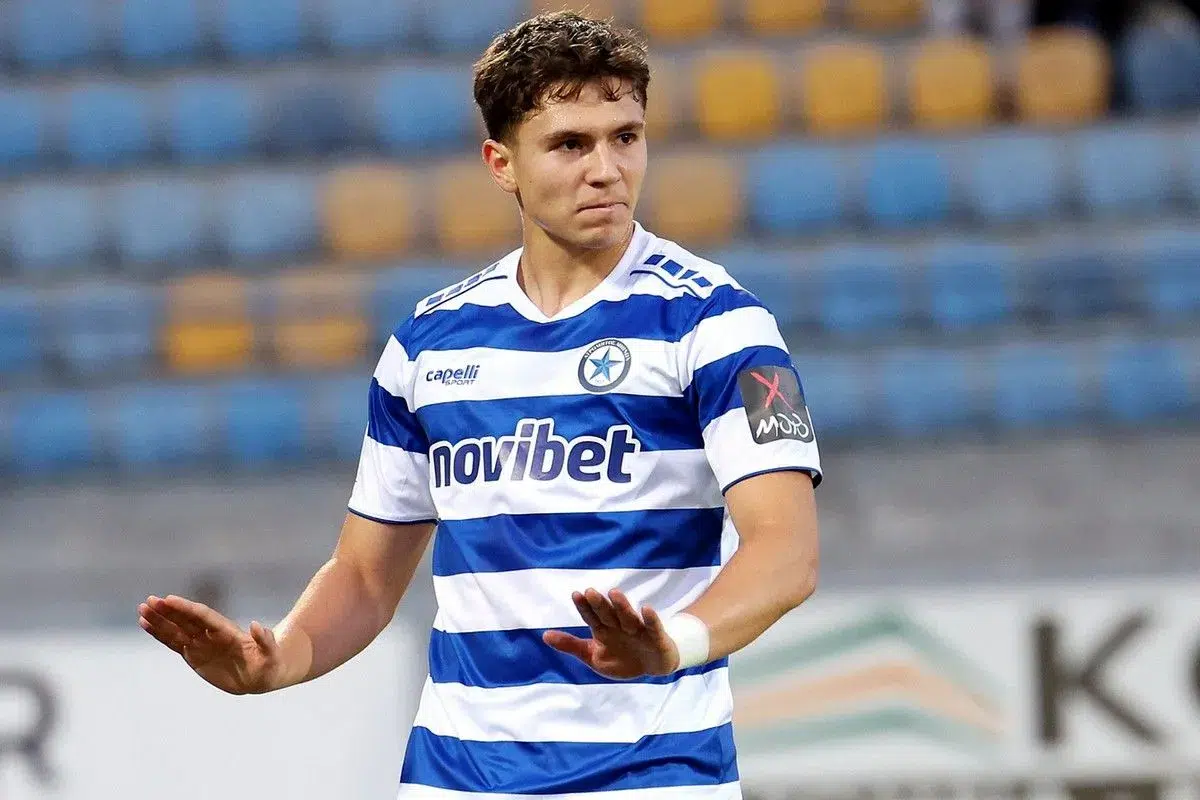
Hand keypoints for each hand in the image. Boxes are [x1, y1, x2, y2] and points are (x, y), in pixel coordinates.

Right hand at [137, 595, 285, 695]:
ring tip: (142, 610)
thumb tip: (256, 625)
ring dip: (159, 621)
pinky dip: (159, 634)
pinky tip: (145, 625)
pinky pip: (174, 643)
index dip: (186, 609)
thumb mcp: (272, 654)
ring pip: (176, 630)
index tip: (170, 600)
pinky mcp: (194, 655)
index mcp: (227, 632)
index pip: (203, 617)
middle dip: (168, 612)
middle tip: (149, 601)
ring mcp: (201, 644)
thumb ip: (266, 641)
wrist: (262, 674)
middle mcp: (211, 635)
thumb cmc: (270, 663)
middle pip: (186, 620)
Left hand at [543, 588, 679, 679]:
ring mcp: (637, 630)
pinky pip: (653, 627)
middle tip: (590, 592)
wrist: (651, 666)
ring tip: (614, 593)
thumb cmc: (621, 658)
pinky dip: (650, 619)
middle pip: (608, 614)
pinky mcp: (655, 637)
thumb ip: (571, 645)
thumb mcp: (593, 656)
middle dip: (600, 604)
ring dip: (622, 606)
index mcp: (604, 629)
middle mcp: (619, 626)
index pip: (591, 617)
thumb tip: (544, 636)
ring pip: (628, 617)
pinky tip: (646, 609)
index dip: (585, 607)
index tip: (576, 595)